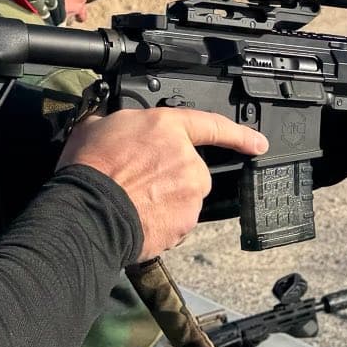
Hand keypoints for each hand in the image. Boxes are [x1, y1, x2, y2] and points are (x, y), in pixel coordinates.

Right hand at [60, 108, 266, 259]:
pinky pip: (177, 221)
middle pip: (191, 169)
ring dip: (165, 200)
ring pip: (184, 197)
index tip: (257, 143)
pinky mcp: (186, 223)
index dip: (238, 134)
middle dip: (170, 176)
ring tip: (132, 201)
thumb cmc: (90, 169)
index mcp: (168, 128)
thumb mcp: (95, 126)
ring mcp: (190, 194)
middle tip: (138, 180)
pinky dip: (162, 221)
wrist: (88, 213)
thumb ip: (118, 122)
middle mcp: (188, 160)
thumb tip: (111, 124)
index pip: (212, 125)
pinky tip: (138, 217)